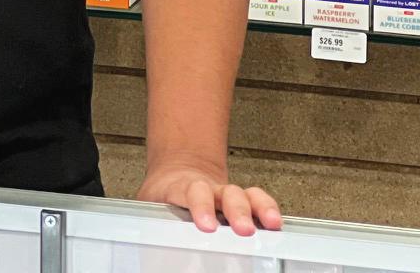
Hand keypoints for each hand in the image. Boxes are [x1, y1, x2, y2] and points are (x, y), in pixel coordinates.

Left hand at [138, 156, 280, 236]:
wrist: (176, 172)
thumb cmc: (164, 195)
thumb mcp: (149, 205)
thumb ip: (150, 220)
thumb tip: (144, 246)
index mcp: (182, 188)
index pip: (192, 192)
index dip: (201, 207)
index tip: (207, 225)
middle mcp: (208, 189)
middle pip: (224, 193)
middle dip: (236, 211)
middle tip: (243, 229)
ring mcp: (225, 194)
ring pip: (244, 195)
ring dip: (257, 209)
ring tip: (270, 224)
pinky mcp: (240, 201)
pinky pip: (257, 200)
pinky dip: (268, 209)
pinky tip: (276, 222)